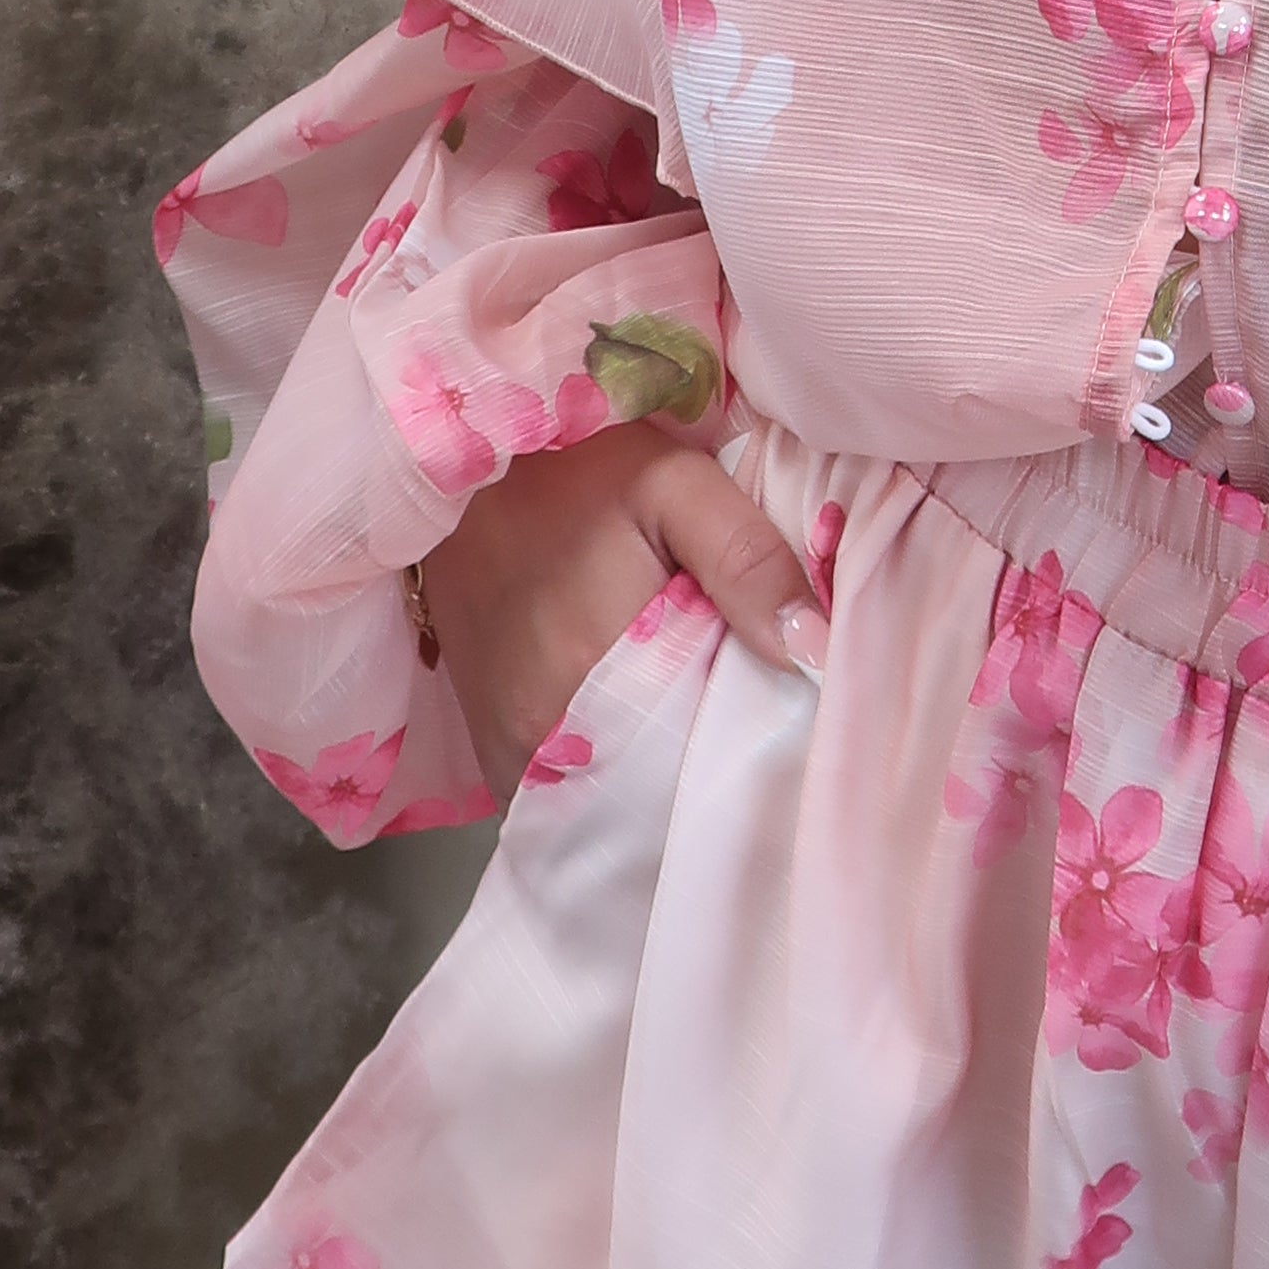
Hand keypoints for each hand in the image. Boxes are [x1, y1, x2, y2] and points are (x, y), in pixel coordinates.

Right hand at [414, 419, 829, 799]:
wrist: (451, 464)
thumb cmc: (570, 467)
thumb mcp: (672, 480)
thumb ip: (746, 558)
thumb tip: (817, 652)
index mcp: (594, 670)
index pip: (707, 759)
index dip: (758, 739)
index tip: (789, 711)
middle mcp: (539, 738)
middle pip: (660, 792)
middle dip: (712, 763)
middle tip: (748, 707)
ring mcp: (509, 758)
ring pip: (616, 803)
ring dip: (661, 773)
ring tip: (696, 710)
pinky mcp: (492, 759)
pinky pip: (571, 796)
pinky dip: (614, 774)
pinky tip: (641, 723)